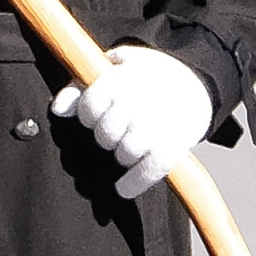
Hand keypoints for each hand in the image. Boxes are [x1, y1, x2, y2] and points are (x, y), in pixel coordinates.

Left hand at [55, 40, 213, 193]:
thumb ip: (82, 84)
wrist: (196, 83)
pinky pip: (151, 169)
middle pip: (106, 133)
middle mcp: (144, 99)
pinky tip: (124, 188)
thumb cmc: (148, 76)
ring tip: (127, 147)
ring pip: (126, 152)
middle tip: (115, 130)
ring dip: (121, 155)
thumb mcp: (115, 66)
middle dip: (106, 136)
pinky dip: (135, 182)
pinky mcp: (177, 144)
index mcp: (126, 76)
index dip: (88, 114)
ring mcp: (162, 123)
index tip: (95, 115)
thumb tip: (58, 109)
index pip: (91, 104)